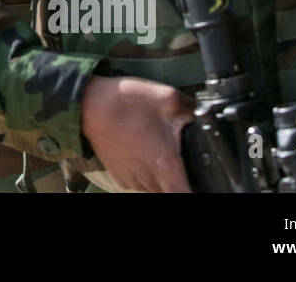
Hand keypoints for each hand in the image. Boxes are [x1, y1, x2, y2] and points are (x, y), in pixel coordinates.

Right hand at [80, 74, 194, 191]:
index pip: (187, 197)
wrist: (90, 104)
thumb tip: (205, 113)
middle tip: (182, 162)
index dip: (198, 192)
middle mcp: (150, 179)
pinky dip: (145, 175)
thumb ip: (193, 109)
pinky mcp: (119, 175)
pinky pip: (139, 183)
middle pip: (172, 193)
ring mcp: (132, 179)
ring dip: (163, 179)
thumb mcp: (169, 98)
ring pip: (155, 190)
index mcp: (167, 166)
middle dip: (181, 182)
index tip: (204, 183)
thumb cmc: (127, 103)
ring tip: (161, 153)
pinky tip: (144, 153)